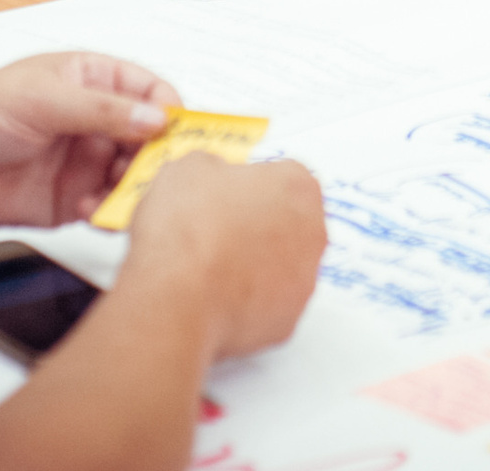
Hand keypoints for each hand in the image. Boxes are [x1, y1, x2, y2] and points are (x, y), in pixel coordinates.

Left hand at [0, 53, 176, 227]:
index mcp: (94, 81)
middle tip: (158, 175)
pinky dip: (108, 214)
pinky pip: (107, 209)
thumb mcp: (43, 99)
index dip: (170, 111)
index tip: (177, 134)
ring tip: (121, 197)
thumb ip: (102, 110)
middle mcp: (97, 122)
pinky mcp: (72, 200)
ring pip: (133, 177)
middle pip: (151, 140)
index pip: (152, 92)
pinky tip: (90, 212)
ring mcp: (86, 162)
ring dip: (134, 189)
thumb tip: (156, 117)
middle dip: (158, 158)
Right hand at [125, 152, 324, 360]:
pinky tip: (215, 299)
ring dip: (255, 267)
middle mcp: (313, 232)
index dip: (248, 187)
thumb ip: (213, 168)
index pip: (282, 177)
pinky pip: (269, 307)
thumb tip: (210, 176)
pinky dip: (247, 305)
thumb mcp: (187, 169)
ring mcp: (304, 280)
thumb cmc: (187, 232)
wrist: (176, 295)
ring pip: (282, 268)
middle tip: (217, 233)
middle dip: (257, 227)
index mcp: (297, 185)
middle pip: (289, 223)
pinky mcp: (288, 321)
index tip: (224, 197)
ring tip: (211, 270)